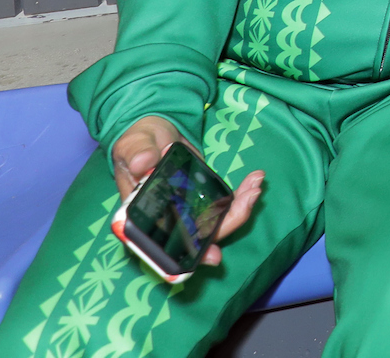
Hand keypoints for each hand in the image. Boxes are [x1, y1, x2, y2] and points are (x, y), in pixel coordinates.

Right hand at [111, 117, 262, 267]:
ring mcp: (187, 213)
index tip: (213, 255)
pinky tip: (254, 181)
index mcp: (141, 219)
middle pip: (198, 237)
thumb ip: (137, 154)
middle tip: (249, 198)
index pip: (163, 246)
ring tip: (256, 186)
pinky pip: (223, 206)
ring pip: (215, 224)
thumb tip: (143, 164)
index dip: (187, 255)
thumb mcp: (133, 146)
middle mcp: (166, 222)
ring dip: (239, 210)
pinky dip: (240, 197)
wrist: (154, 134)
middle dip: (227, 223)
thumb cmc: (136, 143)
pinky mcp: (202, 201)